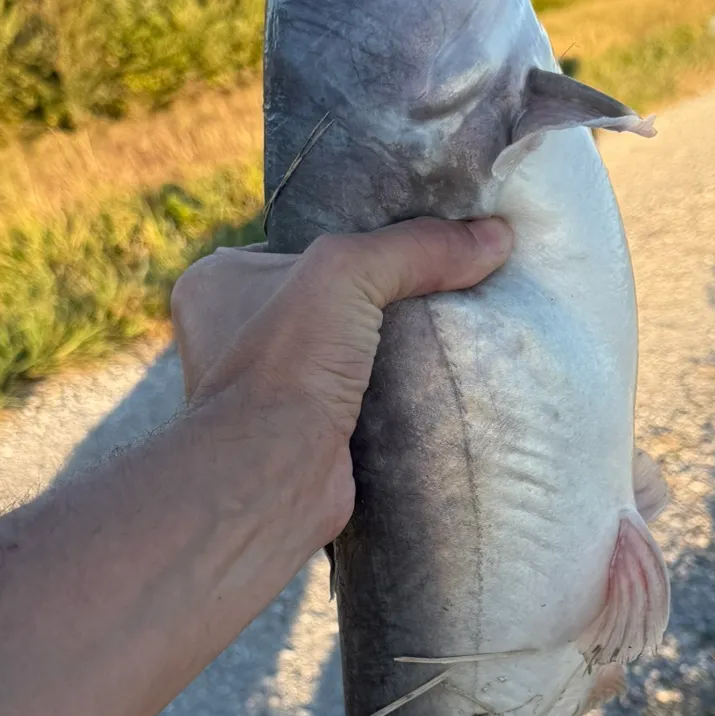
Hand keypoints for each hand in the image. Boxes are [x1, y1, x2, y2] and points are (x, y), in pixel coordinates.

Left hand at [170, 217, 512, 545]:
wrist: (275, 479)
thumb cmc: (286, 364)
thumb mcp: (348, 272)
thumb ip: (416, 247)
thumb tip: (496, 237)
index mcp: (218, 282)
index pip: (301, 245)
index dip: (356, 238)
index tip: (413, 236)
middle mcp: (235, 333)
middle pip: (334, 297)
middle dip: (383, 294)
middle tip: (445, 277)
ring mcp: (274, 388)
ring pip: (353, 348)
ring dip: (396, 345)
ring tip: (454, 323)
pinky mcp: (311, 431)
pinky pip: (368, 395)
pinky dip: (401, 389)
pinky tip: (442, 374)